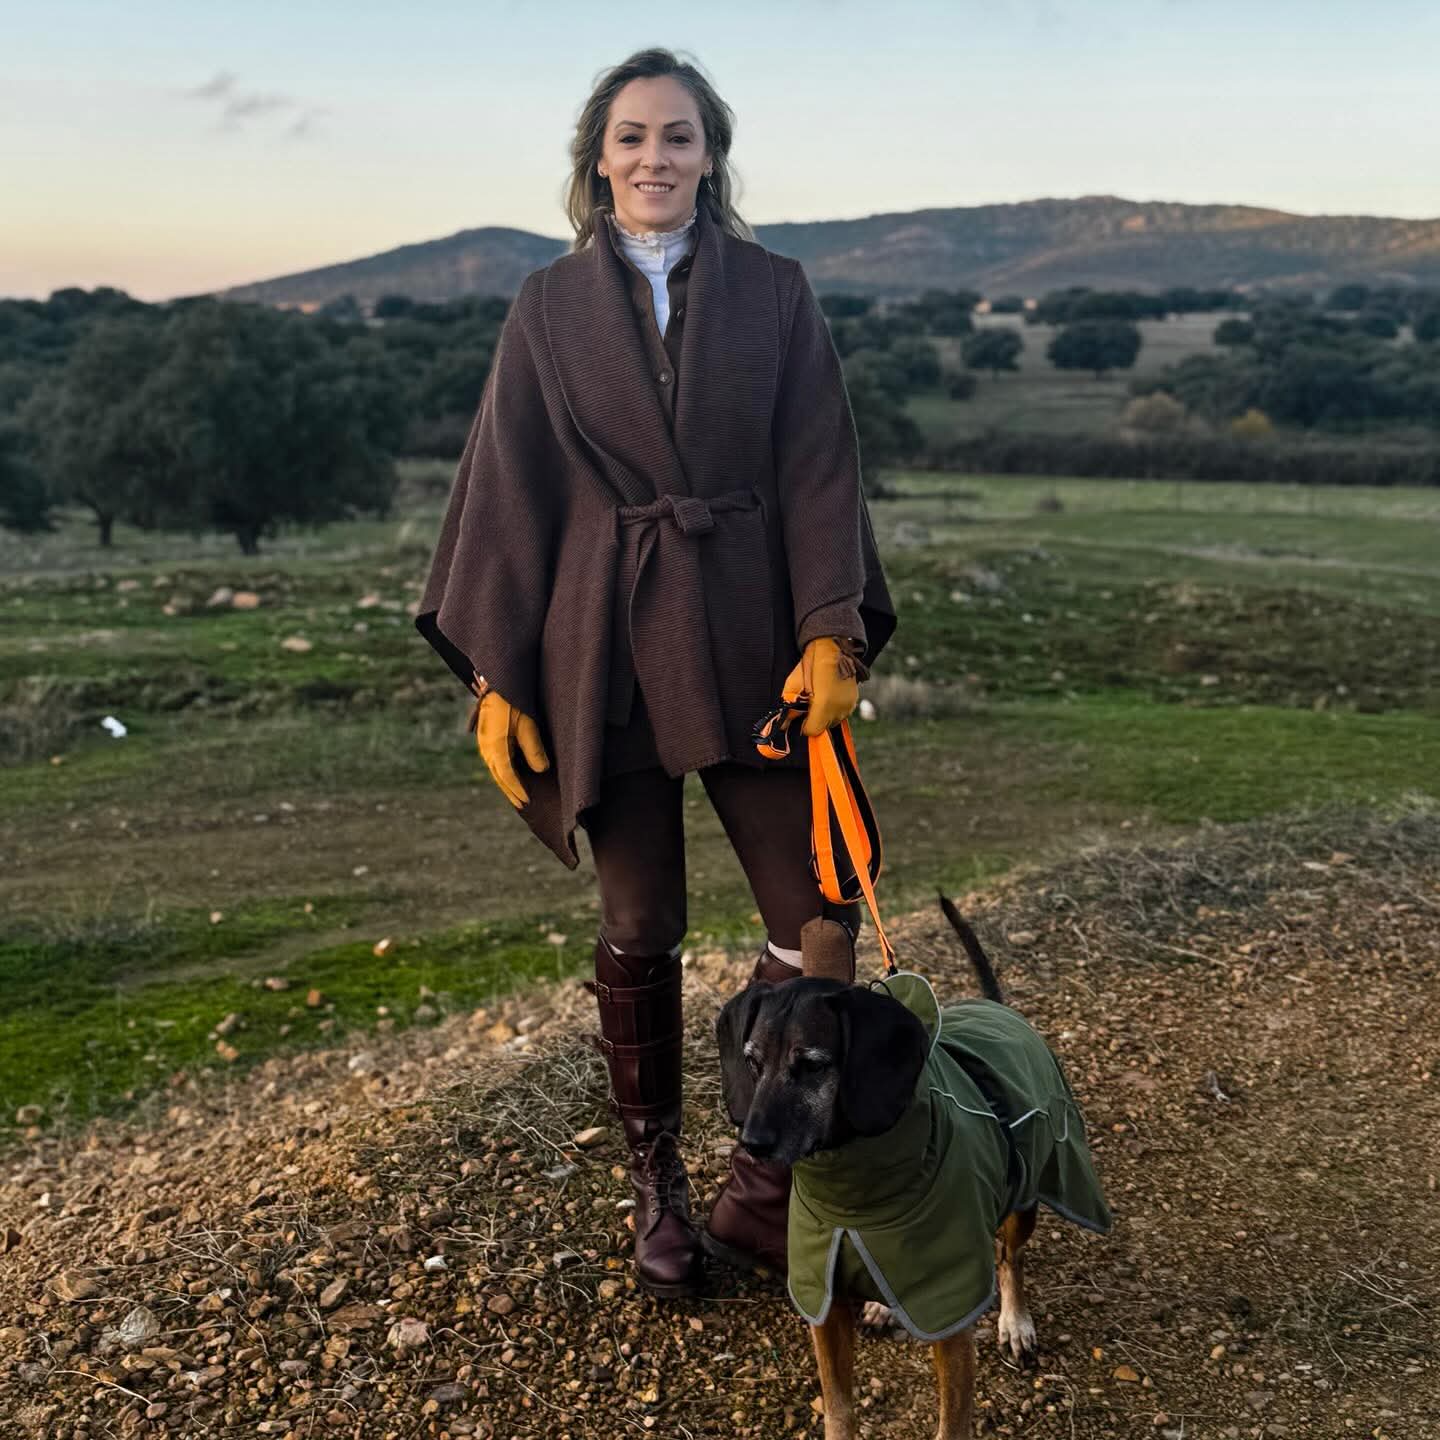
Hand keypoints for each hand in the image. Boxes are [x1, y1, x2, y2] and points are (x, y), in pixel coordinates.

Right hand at [474, 689, 549, 807]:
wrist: (498, 683)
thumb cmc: (513, 702)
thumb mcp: (528, 725)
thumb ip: (534, 749)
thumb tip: (541, 770)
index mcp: (495, 747)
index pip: (507, 776)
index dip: (517, 790)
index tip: (527, 800)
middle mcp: (486, 748)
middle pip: (499, 776)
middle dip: (510, 791)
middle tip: (522, 804)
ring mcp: (484, 744)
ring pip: (495, 769)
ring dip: (506, 783)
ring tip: (517, 794)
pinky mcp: (486, 738)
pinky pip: (494, 760)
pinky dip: (503, 771)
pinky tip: (511, 775)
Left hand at [782, 636, 860, 736]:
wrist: (832, 647)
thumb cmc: (811, 664)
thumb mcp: (794, 684)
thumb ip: (789, 707)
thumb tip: (781, 725)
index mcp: (823, 706)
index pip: (812, 731)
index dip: (803, 725)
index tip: (800, 715)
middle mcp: (838, 709)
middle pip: (823, 728)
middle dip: (814, 719)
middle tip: (809, 703)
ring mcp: (848, 706)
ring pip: (833, 721)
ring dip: (825, 715)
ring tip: (819, 698)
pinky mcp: (854, 701)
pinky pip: (841, 713)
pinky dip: (834, 709)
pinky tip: (829, 696)